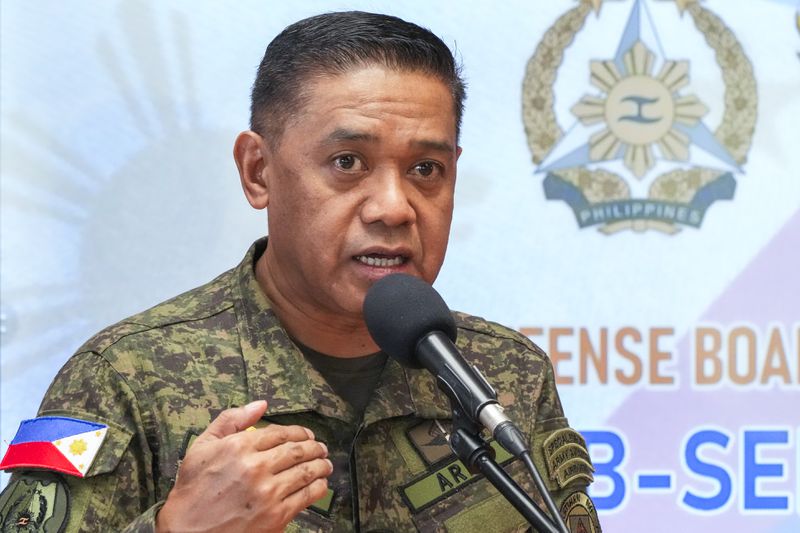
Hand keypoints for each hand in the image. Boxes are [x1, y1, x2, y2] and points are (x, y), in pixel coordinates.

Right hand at [156, 400, 331, 531]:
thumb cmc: (193, 490)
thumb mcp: (202, 447)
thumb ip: (231, 420)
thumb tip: (261, 405)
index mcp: (240, 446)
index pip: (281, 433)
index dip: (299, 432)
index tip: (307, 435)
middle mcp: (257, 467)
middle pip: (298, 451)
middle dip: (314, 447)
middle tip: (321, 448)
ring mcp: (268, 493)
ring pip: (306, 472)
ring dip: (321, 465)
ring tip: (325, 464)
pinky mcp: (276, 516)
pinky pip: (306, 496)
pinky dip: (318, 487)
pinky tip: (321, 484)